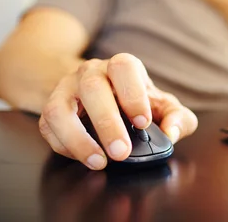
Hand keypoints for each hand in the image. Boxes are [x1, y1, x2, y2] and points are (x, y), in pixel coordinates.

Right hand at [38, 53, 197, 169]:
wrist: (104, 96)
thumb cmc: (138, 102)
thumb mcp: (164, 106)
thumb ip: (179, 118)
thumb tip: (172, 133)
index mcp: (122, 66)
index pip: (124, 67)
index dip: (132, 94)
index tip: (143, 123)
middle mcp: (91, 72)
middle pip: (92, 88)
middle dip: (106, 122)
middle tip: (120, 151)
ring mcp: (66, 89)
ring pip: (60, 108)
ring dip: (78, 138)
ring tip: (99, 162)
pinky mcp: (50, 110)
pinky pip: (48, 127)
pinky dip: (65, 146)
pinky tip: (85, 158)